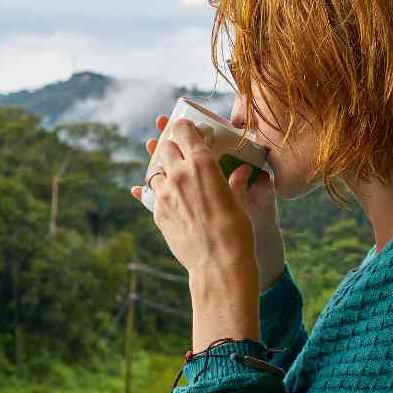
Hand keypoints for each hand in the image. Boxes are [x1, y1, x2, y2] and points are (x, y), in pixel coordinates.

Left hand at [129, 117, 259, 344]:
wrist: (217, 264)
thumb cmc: (237, 231)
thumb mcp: (240, 201)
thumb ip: (234, 182)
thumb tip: (240, 171)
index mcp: (202, 164)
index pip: (185, 132)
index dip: (184, 127)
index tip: (185, 127)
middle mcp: (179, 174)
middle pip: (166, 148)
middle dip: (172, 147)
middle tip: (180, 152)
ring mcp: (164, 193)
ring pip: (155, 171)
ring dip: (163, 170)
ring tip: (173, 176)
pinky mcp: (156, 212)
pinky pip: (152, 194)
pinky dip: (160, 192)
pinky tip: (168, 196)